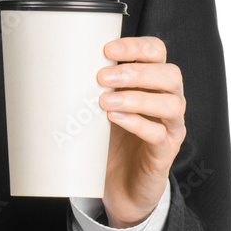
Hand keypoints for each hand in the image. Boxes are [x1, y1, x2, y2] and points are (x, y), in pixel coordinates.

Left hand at [97, 37, 185, 227]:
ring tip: (105, 101)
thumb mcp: (101, 107)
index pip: (157, 52)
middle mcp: (169, 101)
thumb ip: (93, 87)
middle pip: (170, 75)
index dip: (137, 46)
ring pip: (171, 104)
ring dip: (136, 98)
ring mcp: (170, 128)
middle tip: (102, 77)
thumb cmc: (111, 139)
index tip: (108, 49)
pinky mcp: (164, 152)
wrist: (120, 184)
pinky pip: (158, 134)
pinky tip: (114, 118)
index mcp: (154, 83)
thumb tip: (59, 66)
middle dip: (136, 72)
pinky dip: (136, 123)